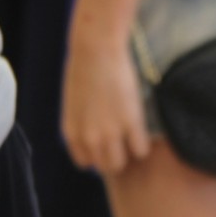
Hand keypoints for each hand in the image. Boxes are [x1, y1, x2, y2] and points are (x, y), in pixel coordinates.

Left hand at [62, 25, 151, 174]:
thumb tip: (94, 132)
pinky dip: (143, 145)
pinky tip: (143, 131)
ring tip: (133, 138)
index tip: (106, 144)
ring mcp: (110, 132)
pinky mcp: (131, 123)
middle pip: (104, 166)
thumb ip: (82, 121)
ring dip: (128, 154)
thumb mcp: (75, 102)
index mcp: (72, 132)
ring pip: (121, 163)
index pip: (85, 162)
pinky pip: (140, 150)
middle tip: (123, 141)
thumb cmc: (84, 68)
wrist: (96, 49)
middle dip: (114, 157)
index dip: (97, 154)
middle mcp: (89, 137)